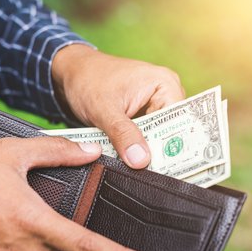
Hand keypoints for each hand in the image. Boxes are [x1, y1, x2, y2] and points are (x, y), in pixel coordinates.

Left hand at [52, 45, 184, 168]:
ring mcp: (155, 106)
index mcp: (165, 84)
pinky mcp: (144, 117)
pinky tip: (132, 163)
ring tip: (141, 172)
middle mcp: (166, 94)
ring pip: (159, 139)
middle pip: (173, 132)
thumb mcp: (104, 110)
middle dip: (161, 154)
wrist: (71, 74)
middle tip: (152, 176)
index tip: (167, 169)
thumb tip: (141, 160)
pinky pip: (147, 138)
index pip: (180, 121)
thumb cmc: (87, 81)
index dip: (175, 146)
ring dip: (148, 154)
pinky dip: (138, 150)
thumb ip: (122, 134)